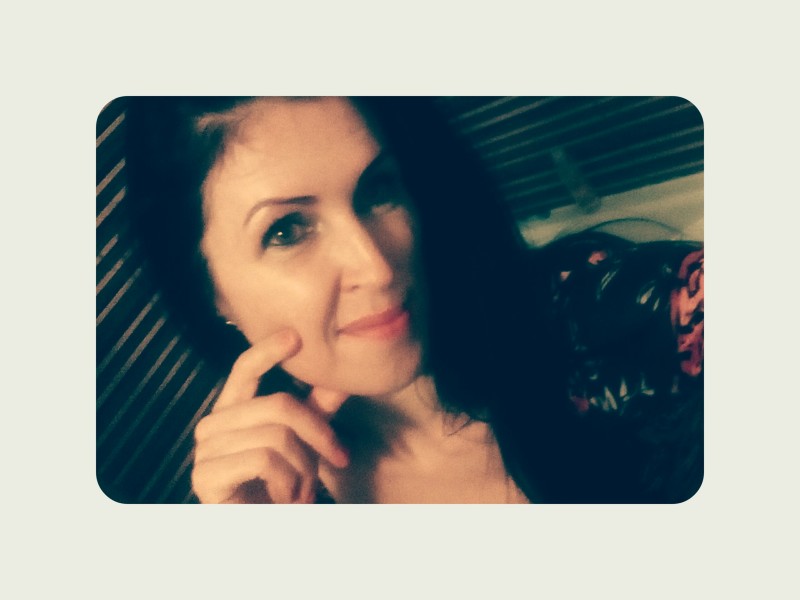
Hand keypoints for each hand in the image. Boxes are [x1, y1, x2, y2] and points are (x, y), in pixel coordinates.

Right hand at [191, 330, 349, 503]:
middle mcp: (213, 425)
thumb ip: (315, 411)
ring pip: (277, 436)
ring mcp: (205, 450)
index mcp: (233, 412)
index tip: (295, 336)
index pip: (244, 370)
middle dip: (319, 435)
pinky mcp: (205, 476)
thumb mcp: (303, 444)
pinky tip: (282, 500)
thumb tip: (338, 379)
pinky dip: (288, 484)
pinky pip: (264, 461)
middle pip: (279, 405)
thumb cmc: (280, 489)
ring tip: (303, 491)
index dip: (267, 351)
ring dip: (305, 468)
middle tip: (336, 460)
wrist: (260, 534)